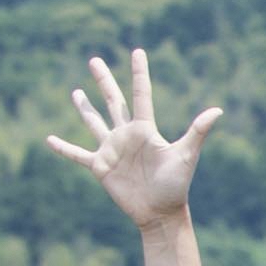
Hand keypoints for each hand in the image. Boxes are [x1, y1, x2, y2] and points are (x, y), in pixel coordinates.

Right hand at [48, 47, 220, 229]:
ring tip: (75, 91)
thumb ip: (197, 132)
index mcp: (145, 129)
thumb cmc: (176, 185)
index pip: (141, 94)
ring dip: (84, 107)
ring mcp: (112, 150)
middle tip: (95, 60)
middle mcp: (127, 135)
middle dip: (104, 80)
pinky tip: (48, 139)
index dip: (139, 73)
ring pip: (94, 122)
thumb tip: (217, 110)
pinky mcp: (101, 167)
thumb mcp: (186, 155)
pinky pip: (77, 155)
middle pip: (113, 101)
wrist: (161, 213)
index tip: (137, 51)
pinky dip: (63, 148)